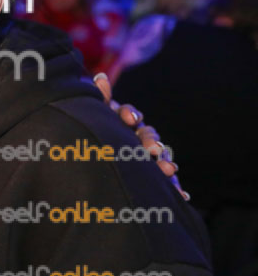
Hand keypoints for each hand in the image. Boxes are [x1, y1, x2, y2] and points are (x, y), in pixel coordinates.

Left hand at [93, 73, 188, 200]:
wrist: (93, 160)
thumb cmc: (95, 129)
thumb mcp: (95, 115)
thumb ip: (99, 99)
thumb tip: (100, 77)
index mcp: (123, 121)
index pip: (129, 115)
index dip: (130, 115)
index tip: (129, 120)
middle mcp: (138, 136)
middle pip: (148, 135)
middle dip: (151, 140)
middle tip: (152, 148)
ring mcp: (146, 156)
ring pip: (159, 157)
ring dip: (165, 162)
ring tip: (168, 170)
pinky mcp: (154, 177)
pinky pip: (164, 182)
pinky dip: (174, 188)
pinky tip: (182, 197)